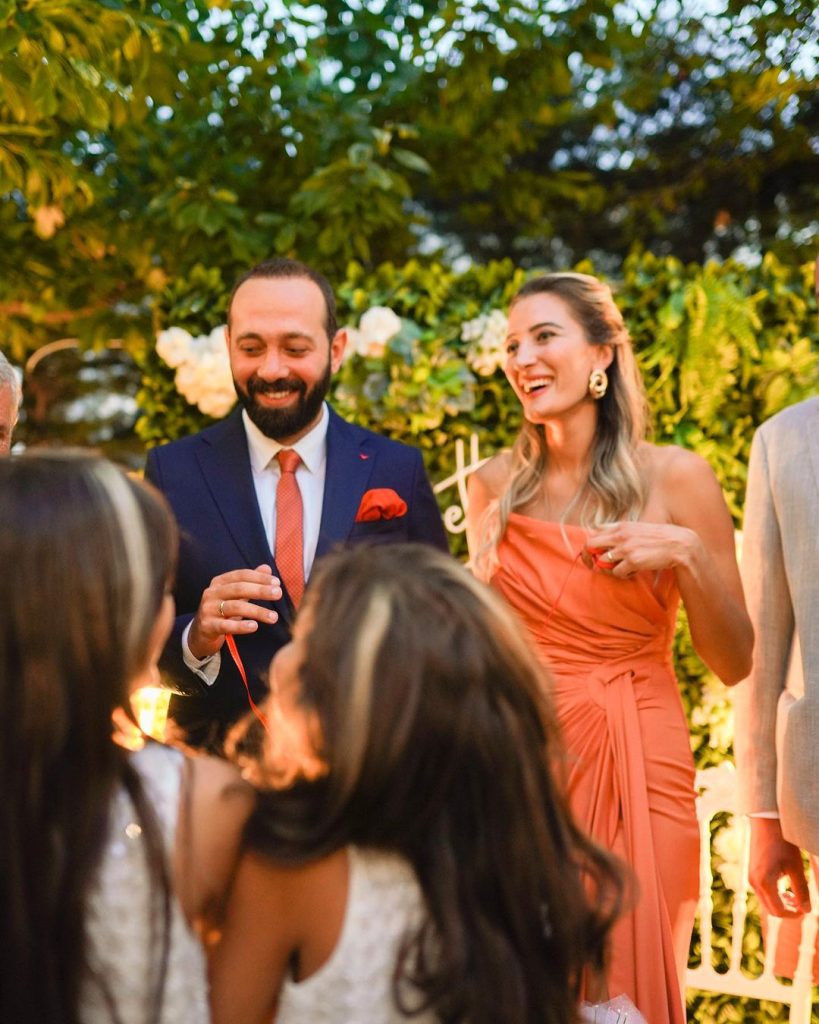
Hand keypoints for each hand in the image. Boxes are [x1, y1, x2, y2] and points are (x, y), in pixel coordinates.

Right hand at [188, 565, 282, 659]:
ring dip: (257, 611)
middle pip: (239, 588)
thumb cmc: (221, 611)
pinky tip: (254, 626)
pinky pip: (226, 625)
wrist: (200, 634)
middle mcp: (212, 593)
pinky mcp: (207, 626)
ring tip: (274, 617)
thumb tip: (267, 568)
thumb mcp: (234, 596)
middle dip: (260, 590)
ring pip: (235, 607)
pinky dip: (241, 626)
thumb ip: (250, 582)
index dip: (259, 577)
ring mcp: (208, 609)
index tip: (277, 583)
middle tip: (278, 594)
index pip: (241, 575)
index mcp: (219, 582)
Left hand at [584, 521, 698, 577]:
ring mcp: (626, 548)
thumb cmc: (660, 538)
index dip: (593, 543)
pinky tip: (633, 572)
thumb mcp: (640, 528)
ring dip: (609, 569)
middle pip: (590, 544)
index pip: (596, 531)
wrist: (680, 545)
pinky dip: (623, 575)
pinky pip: (617, 572)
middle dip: (589, 556)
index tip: (595, 553)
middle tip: (595, 565)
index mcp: (622, 525)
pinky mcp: (633, 561)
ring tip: (622, 569)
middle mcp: (621, 535)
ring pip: (602, 562)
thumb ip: (624, 531)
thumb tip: (607, 537)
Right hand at [749, 817, 810, 917]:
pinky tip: (784, 886)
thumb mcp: (796, 867)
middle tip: (801, 902)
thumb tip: (807, 911)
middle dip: (788, 910)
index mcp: (765, 882)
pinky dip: (774, 895)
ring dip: (781, 903)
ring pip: (767, 902)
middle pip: (772, 910)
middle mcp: (754, 883)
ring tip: (794, 894)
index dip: (795, 914)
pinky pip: (763, 893)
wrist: (765, 823)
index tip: (806, 909)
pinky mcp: (751, 873)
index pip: (780, 911)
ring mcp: (751, 878)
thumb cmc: (783, 843)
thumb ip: (802, 891)